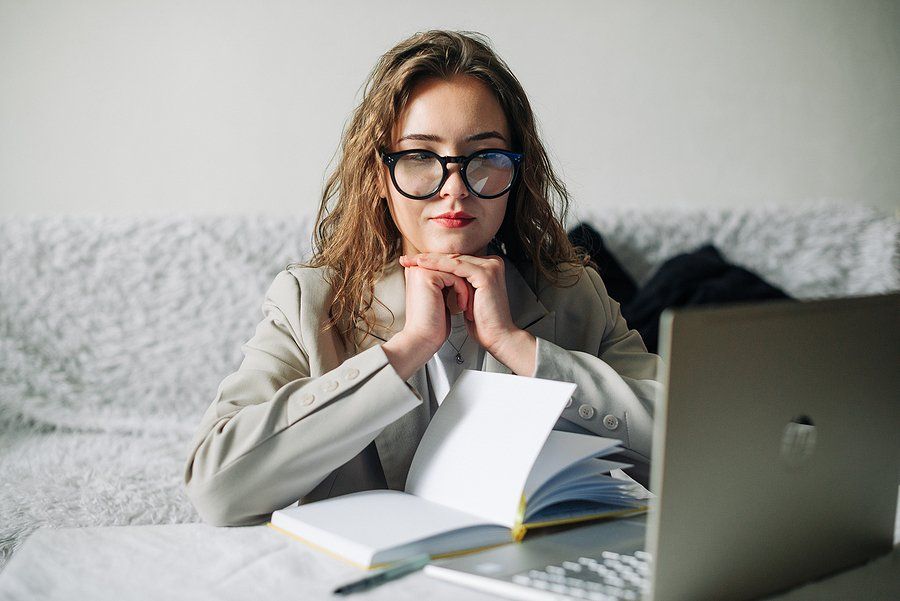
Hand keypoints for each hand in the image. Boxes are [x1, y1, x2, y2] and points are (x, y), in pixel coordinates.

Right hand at [396, 263, 470, 355]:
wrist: (423, 340)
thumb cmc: (433, 326)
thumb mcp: (442, 299)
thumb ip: (447, 284)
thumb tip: (463, 277)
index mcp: (419, 272)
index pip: (449, 267)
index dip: (463, 281)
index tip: (471, 296)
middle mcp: (417, 268)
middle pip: (453, 266)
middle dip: (466, 283)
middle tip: (473, 300)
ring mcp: (421, 270)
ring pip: (456, 270)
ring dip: (466, 289)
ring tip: (467, 306)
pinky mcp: (427, 276)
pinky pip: (455, 277)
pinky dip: (463, 292)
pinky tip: (462, 306)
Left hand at [398, 253, 516, 354]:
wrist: (497, 337)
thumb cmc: (483, 323)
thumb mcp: (467, 297)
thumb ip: (458, 283)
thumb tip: (438, 276)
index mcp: (488, 267)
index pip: (456, 260)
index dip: (434, 260)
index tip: (414, 262)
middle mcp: (492, 263)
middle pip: (454, 258)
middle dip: (428, 258)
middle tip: (408, 259)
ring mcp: (491, 267)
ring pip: (454, 260)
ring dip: (430, 260)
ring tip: (412, 261)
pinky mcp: (486, 274)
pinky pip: (457, 267)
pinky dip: (438, 265)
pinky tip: (424, 265)